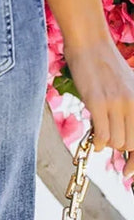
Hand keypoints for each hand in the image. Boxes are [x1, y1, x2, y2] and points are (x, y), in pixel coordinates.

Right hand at [64, 36, 133, 178]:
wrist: (90, 46)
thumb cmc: (105, 69)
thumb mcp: (126, 87)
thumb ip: (128, 109)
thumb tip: (123, 138)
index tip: (129, 172)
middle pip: (131, 143)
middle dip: (119, 149)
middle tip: (107, 145)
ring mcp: (118, 103)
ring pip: (116, 141)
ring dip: (106, 144)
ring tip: (99, 134)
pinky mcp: (99, 104)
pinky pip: (102, 135)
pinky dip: (97, 143)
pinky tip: (94, 141)